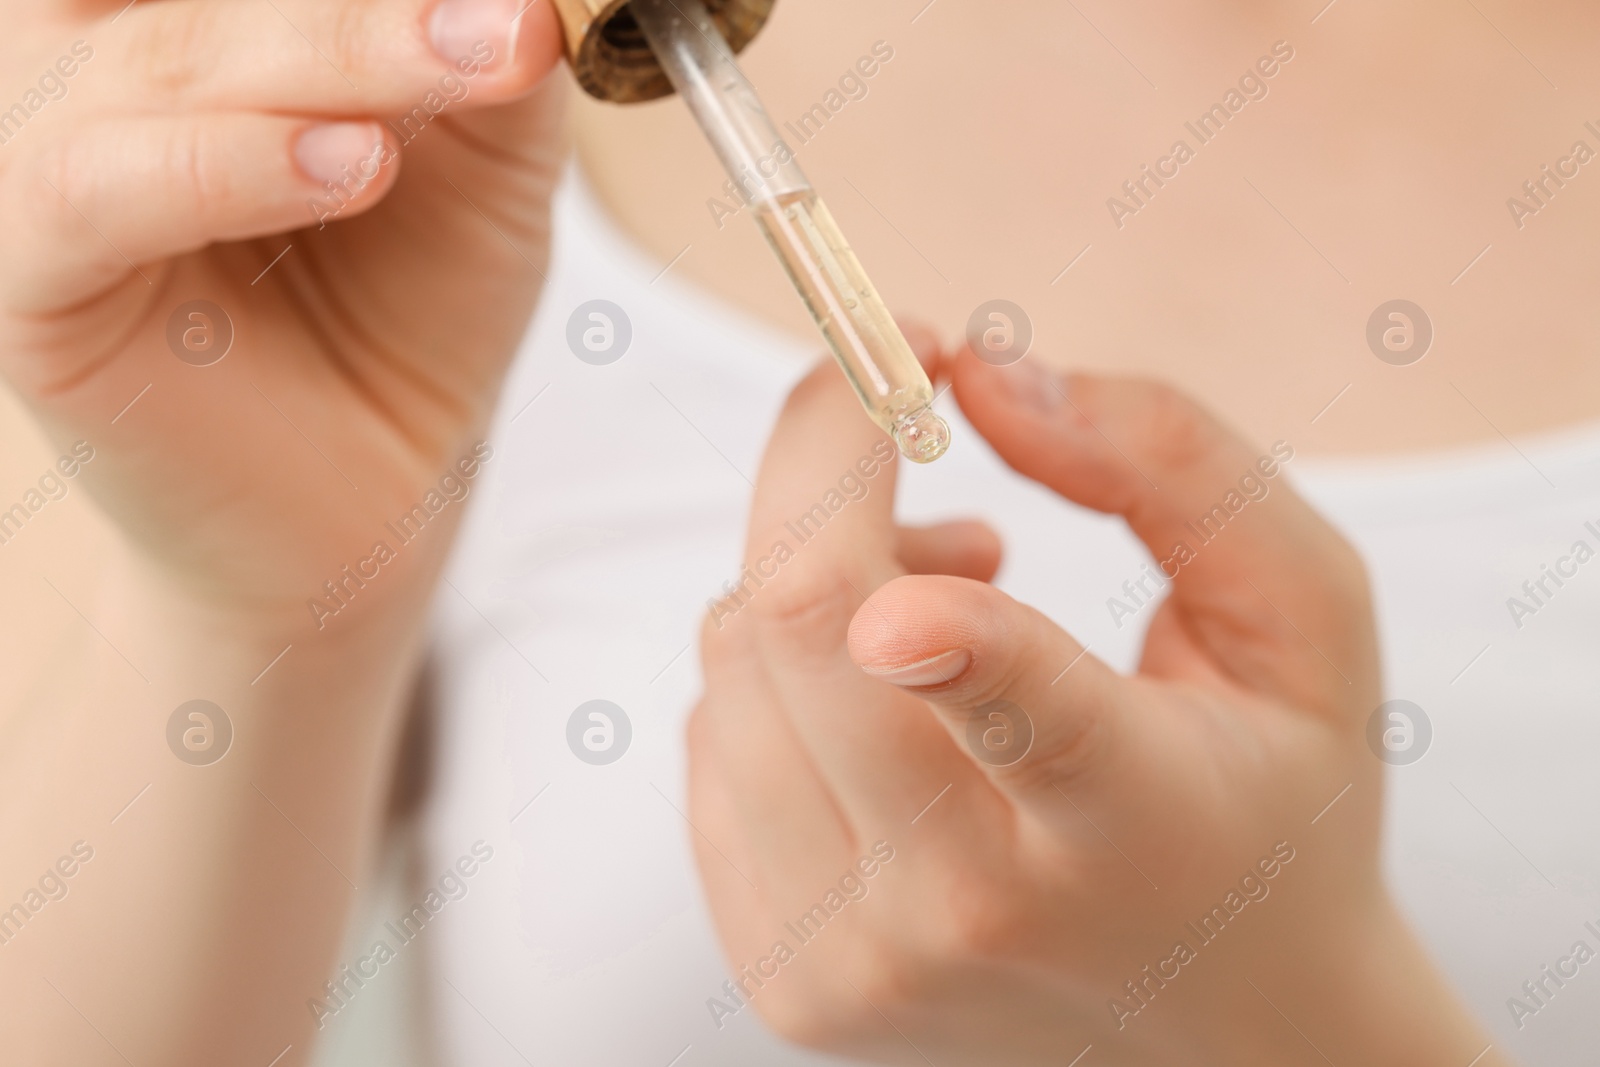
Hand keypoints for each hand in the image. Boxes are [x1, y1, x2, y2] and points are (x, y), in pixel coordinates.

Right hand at [0, 0, 563, 623]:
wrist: (368, 490)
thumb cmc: (410, 317)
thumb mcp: (484, 171)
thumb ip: (496, 71)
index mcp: (189, 21)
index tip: (504, 8)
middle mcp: (98, 65)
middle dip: (367, 8)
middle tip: (507, 24)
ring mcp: (46, 156)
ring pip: (163, 64)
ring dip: (329, 57)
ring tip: (458, 72)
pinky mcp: (29, 274)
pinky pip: (93, 187)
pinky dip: (225, 164)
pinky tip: (350, 167)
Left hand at [687, 339, 1502, 1064]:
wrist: (1218, 1030)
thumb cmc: (1270, 802)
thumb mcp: (1307, 620)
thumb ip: (1174, 464)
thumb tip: (982, 373)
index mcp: (1138, 821)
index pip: (1030, 719)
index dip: (956, 635)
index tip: (914, 575)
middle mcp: (971, 914)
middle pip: (806, 637)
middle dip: (828, 470)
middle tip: (916, 438)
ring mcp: (854, 960)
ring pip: (733, 661)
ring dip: (818, 580)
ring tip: (935, 607)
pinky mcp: (782, 973)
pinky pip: (709, 732)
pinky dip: (781, 676)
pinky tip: (883, 706)